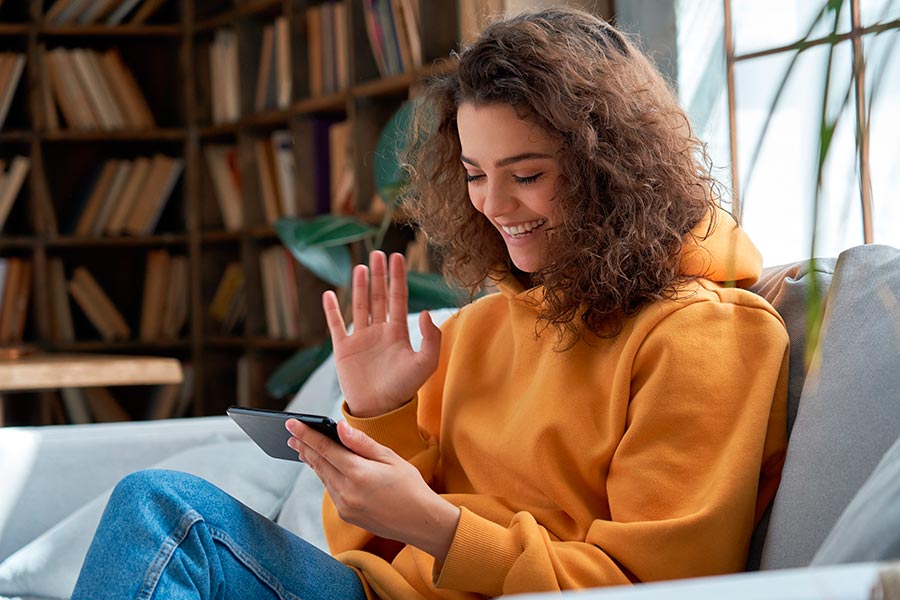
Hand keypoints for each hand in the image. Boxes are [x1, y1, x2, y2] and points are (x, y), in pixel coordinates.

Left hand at [285, 418, 459, 560]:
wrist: (421, 522)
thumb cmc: (410, 486)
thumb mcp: (390, 458)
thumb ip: (362, 443)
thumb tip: (339, 427)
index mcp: (358, 473)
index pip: (325, 448)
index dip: (306, 434)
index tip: (291, 424)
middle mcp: (347, 491)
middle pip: (318, 463)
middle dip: (304, 447)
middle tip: (290, 435)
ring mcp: (344, 506)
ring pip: (323, 478)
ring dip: (312, 462)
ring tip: (303, 449)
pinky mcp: (346, 515)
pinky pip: (331, 491)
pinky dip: (326, 476)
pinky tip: (325, 468)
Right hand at [323, 251, 440, 417]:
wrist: (379, 410)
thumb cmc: (404, 389)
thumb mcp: (425, 364)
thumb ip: (430, 338)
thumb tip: (423, 312)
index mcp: (398, 333)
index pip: (398, 298)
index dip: (398, 277)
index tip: (397, 256)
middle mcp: (379, 332)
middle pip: (378, 296)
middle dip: (379, 275)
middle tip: (378, 253)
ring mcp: (360, 339)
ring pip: (359, 306)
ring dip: (359, 286)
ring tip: (361, 266)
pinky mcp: (343, 349)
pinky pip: (336, 324)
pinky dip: (331, 310)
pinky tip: (329, 294)